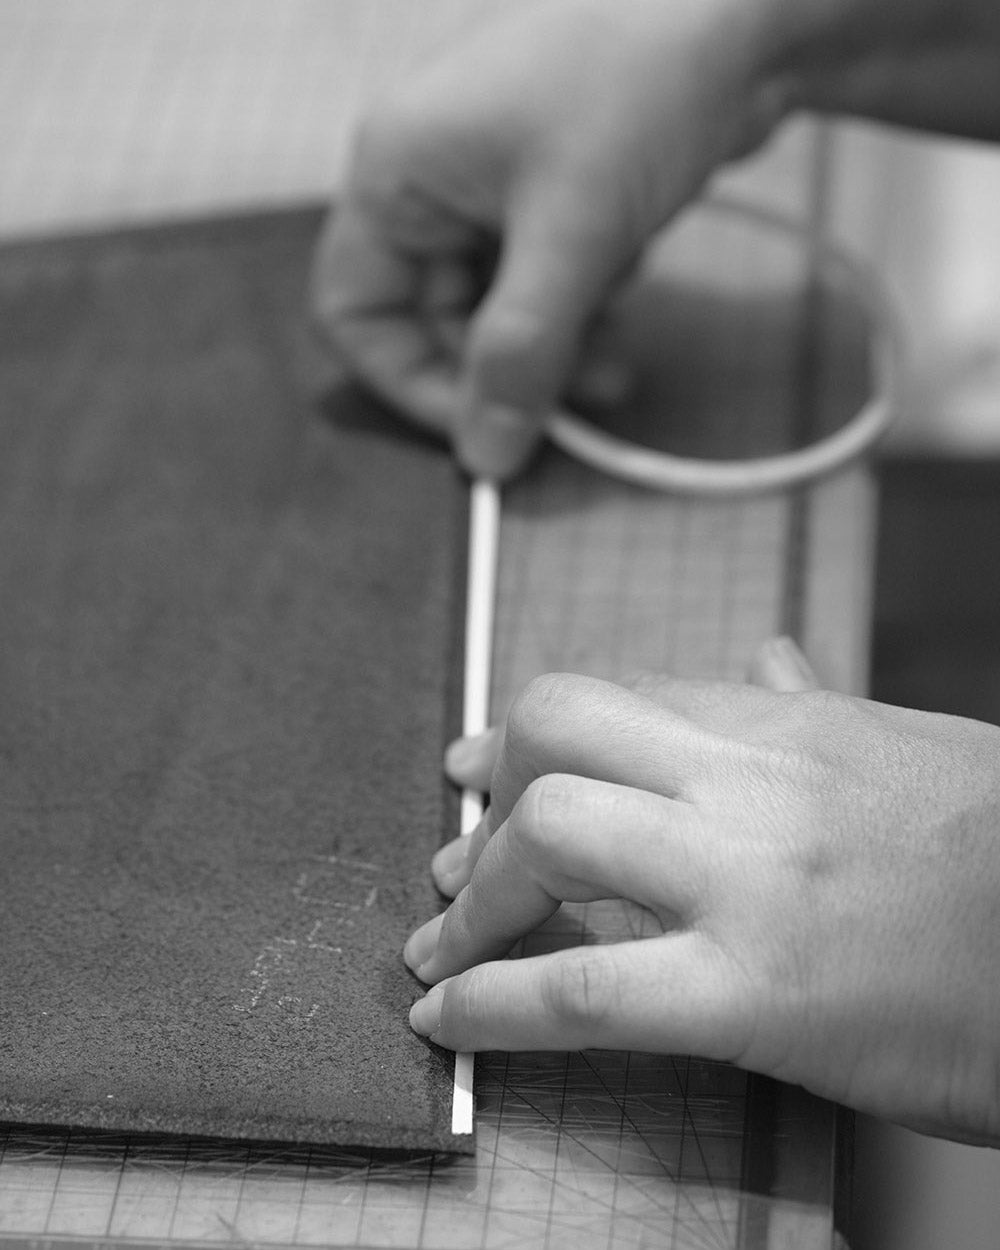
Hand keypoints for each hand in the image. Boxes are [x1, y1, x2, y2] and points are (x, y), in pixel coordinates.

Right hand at [312, 0, 786, 477]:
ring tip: (614, 352)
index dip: (412, 383)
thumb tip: (485, 454)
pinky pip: (541, 281)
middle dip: (506, 368)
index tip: (485, 427)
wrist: (749, 6)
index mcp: (395, 172)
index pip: (356, 314)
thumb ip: (522, 352)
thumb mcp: (572, 234)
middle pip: (433, 322)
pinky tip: (626, 272)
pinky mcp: (548, 191)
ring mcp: (490, 185)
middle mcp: (430, 180)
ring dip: (552, 344)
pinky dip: (580, 300)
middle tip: (573, 401)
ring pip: (495, 310)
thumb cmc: (640, 76)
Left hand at [404, 638, 999, 1144]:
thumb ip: (818, 704)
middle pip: (555, 727)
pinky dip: (490, 1002)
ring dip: (472, 897)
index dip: (518, 738)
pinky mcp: (757, 993)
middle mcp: (753, 778)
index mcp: (787, 723)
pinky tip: (448, 1022)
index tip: (474, 770)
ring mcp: (748, 878)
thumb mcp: (912, 748)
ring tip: (446, 949)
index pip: (614, 697)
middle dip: (487, 798)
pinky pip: (580, 987)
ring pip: (549, 831)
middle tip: (464, 863)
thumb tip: (769, 659)